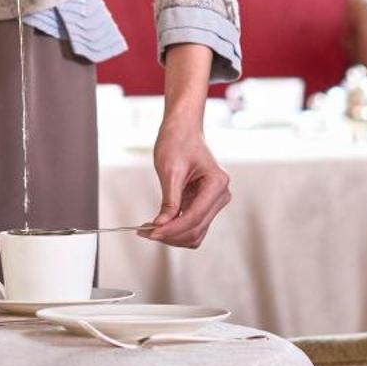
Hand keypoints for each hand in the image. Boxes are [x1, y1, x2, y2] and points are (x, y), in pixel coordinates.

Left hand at [145, 115, 230, 247]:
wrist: (182, 129)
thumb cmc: (177, 142)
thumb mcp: (170, 171)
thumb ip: (169, 201)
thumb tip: (160, 226)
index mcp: (217, 184)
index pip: (194, 216)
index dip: (172, 228)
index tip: (151, 232)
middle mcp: (221, 195)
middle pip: (196, 228)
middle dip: (171, 234)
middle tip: (145, 232)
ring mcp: (215, 201)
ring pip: (195, 232)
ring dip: (173, 235)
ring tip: (149, 230)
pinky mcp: (205, 204)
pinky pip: (192, 225)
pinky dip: (176, 229)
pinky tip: (158, 224)